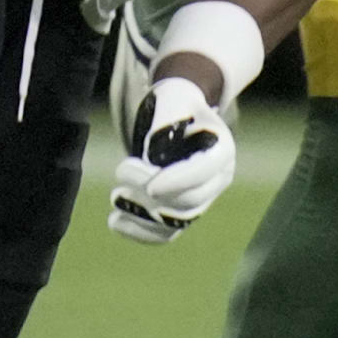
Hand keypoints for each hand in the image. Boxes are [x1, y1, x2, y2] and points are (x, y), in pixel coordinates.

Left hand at [108, 71, 238, 244]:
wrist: (177, 114)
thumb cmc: (173, 106)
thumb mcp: (171, 103)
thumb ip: (163, 127)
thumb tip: (152, 161)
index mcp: (222, 149)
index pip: (205, 171)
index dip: (179, 181)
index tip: (150, 186)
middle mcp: (218, 179)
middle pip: (190, 201)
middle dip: (151, 194)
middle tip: (121, 171)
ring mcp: (202, 199)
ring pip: (176, 222)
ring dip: (143, 215)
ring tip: (116, 196)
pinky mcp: (181, 212)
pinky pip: (165, 234)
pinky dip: (140, 233)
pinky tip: (116, 221)